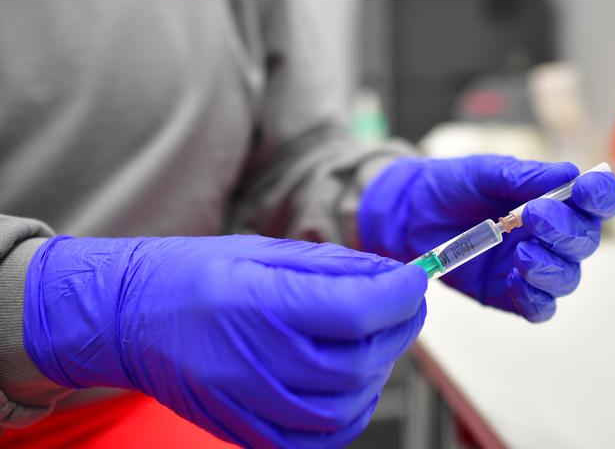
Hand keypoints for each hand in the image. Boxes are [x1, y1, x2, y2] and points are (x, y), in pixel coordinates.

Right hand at [23, 235, 426, 447]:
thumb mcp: (263, 250)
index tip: (414, 280)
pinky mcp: (246, 431)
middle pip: (360, 359)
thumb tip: (390, 274)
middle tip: (403, 305)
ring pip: (347, 405)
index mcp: (259, 301)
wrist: (134, 318)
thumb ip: (332, 266)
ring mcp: (250, 403)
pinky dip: (350, 413)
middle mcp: (257, 358)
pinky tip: (351, 381)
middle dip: (399, 328)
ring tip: (375, 339)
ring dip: (378, 370)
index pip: (355, 310)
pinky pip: (318, 439)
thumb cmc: (195, 275)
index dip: (398, 295)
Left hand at [359, 155, 614, 321]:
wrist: (407, 213)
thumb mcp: (482, 173)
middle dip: (567, 232)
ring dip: (552, 268)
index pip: (594, 201)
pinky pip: (537, 307)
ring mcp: (529, 266)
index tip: (587, 191)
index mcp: (551, 199)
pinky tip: (514, 279)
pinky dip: (533, 297)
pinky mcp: (507, 294)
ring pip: (566, 278)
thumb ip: (521, 176)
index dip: (601, 196)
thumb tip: (568, 174)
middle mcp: (548, 235)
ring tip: (523, 254)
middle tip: (535, 217)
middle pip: (583, 242)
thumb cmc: (450, 186)